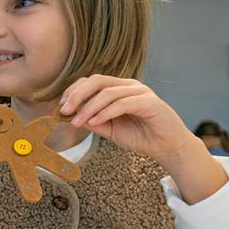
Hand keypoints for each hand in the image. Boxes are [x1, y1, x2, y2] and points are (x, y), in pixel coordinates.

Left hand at [59, 75, 194, 163]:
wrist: (166, 147)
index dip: (74, 91)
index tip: (62, 106)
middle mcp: (129, 85)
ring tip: (78, 121)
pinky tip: (95, 121)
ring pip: (108, 93)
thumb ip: (92, 121)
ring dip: (89, 107)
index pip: (92, 81)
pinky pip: (122, 103)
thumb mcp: (109, 129)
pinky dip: (106, 112)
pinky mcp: (149, 102)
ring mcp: (141, 91)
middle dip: (78, 95)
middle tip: (65, 110)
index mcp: (119, 88)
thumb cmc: (140, 136)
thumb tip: (70, 116)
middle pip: (98, 81)